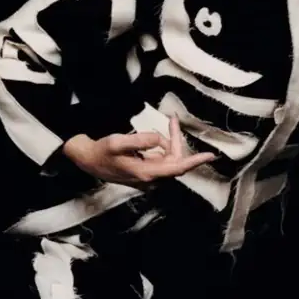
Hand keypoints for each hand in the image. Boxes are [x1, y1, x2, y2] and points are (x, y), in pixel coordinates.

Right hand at [62, 116, 215, 188]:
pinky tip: (152, 139)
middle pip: (175, 159)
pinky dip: (161, 147)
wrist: (88, 161)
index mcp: (147, 173)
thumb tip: (160, 139)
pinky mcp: (146, 174)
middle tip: (172, 119)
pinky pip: (161, 160)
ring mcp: (149, 178)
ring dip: (168, 143)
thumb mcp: (118, 142)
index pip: (177, 167)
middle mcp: (151, 179)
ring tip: (161, 127)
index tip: (210, 156)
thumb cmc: (102, 151)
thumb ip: (141, 140)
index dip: (195, 161)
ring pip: (169, 159)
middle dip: (176, 140)